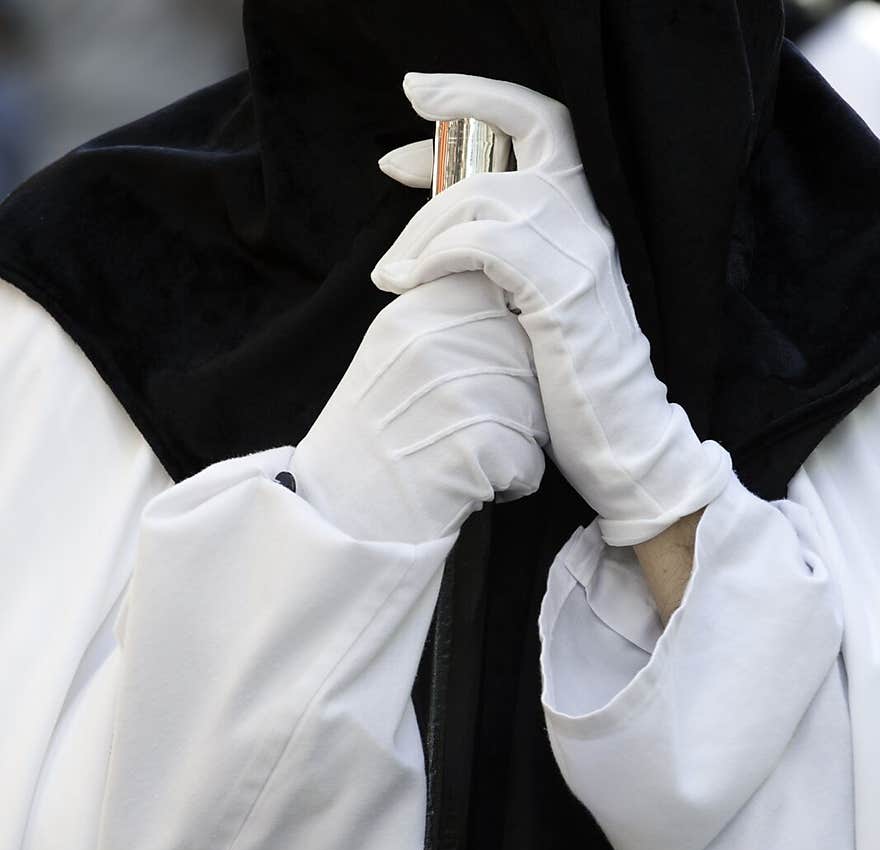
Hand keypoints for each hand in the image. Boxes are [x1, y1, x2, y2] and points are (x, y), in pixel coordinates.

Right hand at [293, 271, 547, 544]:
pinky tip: (464, 489)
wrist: (336, 519)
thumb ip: (443, 323)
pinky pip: (531, 463)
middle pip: (527, 360)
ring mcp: (459, 394)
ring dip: (512, 444)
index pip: (497, 300)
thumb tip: (513, 309)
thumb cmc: (367, 445)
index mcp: (413, 314)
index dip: (503, 338)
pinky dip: (509, 486)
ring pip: (536, 413)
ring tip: (458, 460)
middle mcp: (436, 344)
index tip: (474, 371)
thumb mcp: (389, 358)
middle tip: (460, 431)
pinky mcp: (478, 448)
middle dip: (513, 399)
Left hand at [374, 73, 730, 545]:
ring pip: (484, 194)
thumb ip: (503, 265)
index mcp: (583, 221)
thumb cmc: (572, 393)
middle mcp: (589, 223)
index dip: (477, 103)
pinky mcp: (563, 294)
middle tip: (385, 161)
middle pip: (520, 128)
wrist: (625, 448)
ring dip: (422, 228)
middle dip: (448, 123)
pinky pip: (485, 244)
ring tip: (392, 275)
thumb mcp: (534, 310)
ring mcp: (581, 254)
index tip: (419, 116)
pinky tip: (413, 286)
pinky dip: (438, 256)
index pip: (539, 124)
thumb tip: (438, 243)